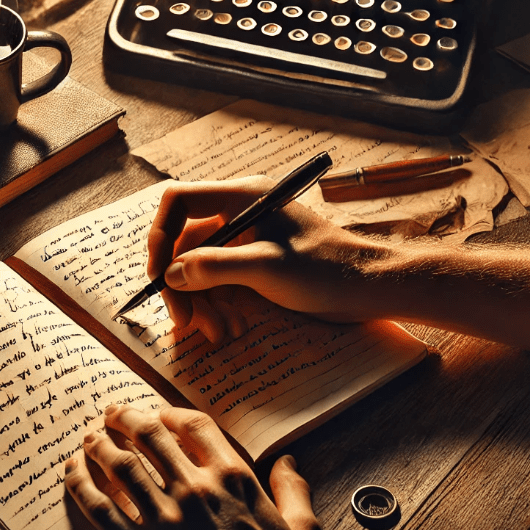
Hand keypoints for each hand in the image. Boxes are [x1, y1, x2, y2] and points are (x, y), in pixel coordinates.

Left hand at [64, 404, 320, 529]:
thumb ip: (293, 492)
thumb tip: (287, 463)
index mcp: (234, 480)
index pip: (195, 426)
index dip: (173, 413)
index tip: (160, 413)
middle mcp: (196, 490)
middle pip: (149, 436)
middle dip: (125, 418)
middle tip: (111, 412)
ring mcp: (165, 520)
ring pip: (120, 465)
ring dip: (99, 445)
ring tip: (90, 438)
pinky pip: (100, 509)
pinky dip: (80, 485)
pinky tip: (72, 472)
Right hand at [147, 177, 391, 340]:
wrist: (370, 287)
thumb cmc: (327, 269)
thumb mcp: (267, 267)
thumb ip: (214, 267)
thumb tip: (171, 274)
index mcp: (240, 197)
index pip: (178, 202)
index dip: (160, 236)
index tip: (159, 275)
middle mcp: (238, 213)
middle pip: (184, 242)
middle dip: (180, 283)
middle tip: (184, 321)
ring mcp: (245, 239)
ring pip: (198, 267)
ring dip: (200, 302)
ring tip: (215, 332)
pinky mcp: (253, 264)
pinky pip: (218, 282)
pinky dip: (217, 306)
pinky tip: (229, 329)